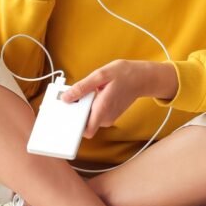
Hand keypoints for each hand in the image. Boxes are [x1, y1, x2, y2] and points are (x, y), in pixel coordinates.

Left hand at [61, 60, 177, 138]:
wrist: (142, 78)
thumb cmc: (124, 74)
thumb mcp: (101, 75)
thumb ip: (82, 87)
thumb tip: (66, 97)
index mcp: (103, 108)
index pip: (85, 131)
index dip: (72, 126)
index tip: (64, 116)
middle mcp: (106, 117)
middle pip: (83, 123)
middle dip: (74, 112)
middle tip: (69, 96)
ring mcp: (108, 117)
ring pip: (87, 117)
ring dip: (81, 107)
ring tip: (82, 91)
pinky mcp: (108, 114)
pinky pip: (93, 113)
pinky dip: (88, 105)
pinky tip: (91, 93)